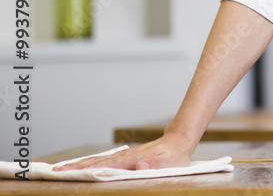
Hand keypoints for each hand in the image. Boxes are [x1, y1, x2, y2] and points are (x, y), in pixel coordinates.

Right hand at [52, 132, 195, 171]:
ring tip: (60, 169)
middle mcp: (123, 156)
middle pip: (94, 162)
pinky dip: (89, 164)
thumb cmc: (175, 156)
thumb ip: (155, 165)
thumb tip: (139, 165)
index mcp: (130, 159)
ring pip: (96, 161)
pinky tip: (82, 167)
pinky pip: (103, 162)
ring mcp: (123, 156)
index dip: (84, 169)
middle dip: (73, 167)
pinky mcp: (125, 158)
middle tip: (52, 172)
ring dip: (78, 165)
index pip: (103, 166)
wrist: (179, 141)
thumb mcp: (169, 163)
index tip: (66, 172)